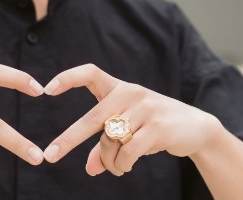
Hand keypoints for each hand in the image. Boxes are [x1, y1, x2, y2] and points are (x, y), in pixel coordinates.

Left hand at [40, 63, 221, 175]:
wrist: (196, 127)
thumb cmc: (154, 126)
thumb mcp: (129, 130)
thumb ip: (107, 146)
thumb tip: (91, 169)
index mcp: (120, 88)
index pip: (90, 73)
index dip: (68, 78)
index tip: (46, 90)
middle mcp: (130, 94)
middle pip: (92, 119)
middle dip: (69, 139)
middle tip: (50, 155)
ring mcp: (144, 109)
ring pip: (110, 142)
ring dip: (109, 162)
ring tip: (116, 168)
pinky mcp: (156, 128)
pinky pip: (127, 153)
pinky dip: (121, 165)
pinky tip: (126, 167)